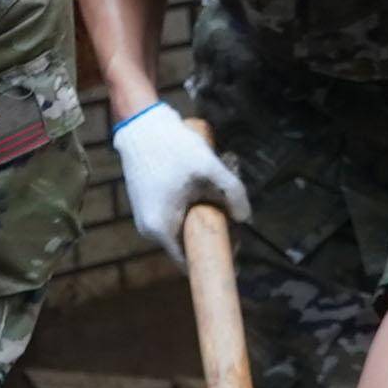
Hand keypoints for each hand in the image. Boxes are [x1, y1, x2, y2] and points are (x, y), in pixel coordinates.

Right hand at [109, 100, 244, 260]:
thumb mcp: (210, 167)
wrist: (142, 124)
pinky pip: (172, 217)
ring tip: (218, 202)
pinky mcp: (145, 204)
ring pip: (180, 229)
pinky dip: (187, 211)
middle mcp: (148, 230)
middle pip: (186, 245)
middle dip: (210, 234)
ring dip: (199, 220)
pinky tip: (200, 193)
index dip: (215, 256)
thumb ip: (232, 193)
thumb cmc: (173, 148)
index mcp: (160, 229)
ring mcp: (144, 217)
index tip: (235, 245)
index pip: (190, 262)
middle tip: (233, 218)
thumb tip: (245, 217)